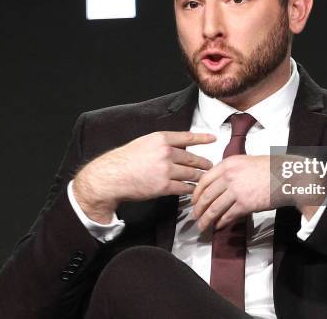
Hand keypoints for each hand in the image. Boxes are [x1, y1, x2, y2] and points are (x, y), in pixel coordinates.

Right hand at [73, 131, 215, 222]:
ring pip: (191, 174)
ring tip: (205, 179)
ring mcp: (166, 170)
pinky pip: (184, 188)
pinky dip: (191, 189)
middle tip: (211, 166)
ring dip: (200, 177)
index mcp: (161, 138)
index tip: (214, 139)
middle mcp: (166, 152)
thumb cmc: (125, 159)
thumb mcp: (144, 143)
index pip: (187, 137)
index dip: (203, 138)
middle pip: (192, 158)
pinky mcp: (164, 186)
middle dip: (204, 163)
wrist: (112, 176)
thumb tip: (179, 149)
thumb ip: (162, 144)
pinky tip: (195, 190)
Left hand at [191, 155, 279, 230]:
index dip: (196, 193)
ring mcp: (236, 191)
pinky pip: (227, 215)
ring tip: (202, 226)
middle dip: (198, 208)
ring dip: (206, 219)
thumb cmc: (269, 168)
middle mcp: (229, 176)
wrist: (287, 176)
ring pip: (214, 208)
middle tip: (195, 216)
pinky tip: (218, 225)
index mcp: (227, 164)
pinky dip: (221, 222)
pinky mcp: (245, 204)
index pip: (204, 180)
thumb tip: (218, 184)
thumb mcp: (245, 162)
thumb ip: (230, 171)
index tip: (194, 200)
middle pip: (206, 195)